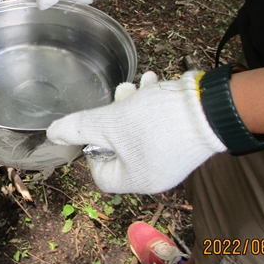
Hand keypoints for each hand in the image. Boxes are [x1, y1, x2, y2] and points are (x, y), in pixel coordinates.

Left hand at [46, 71, 226, 193]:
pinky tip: (155, 84)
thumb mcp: (108, 122)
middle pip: (119, 149)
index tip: (98, 128)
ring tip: (140, 86)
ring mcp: (172, 160)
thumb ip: (78, 127)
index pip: (100, 174)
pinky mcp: (184, 142)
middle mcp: (154, 175)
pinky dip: (153, 106)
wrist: (211, 107)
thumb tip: (52, 133)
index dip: (92, 148)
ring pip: (138, 132)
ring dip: (133, 106)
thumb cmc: (156, 121)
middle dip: (114, 119)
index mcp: (135, 179)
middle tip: (120, 97)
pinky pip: (160, 127)